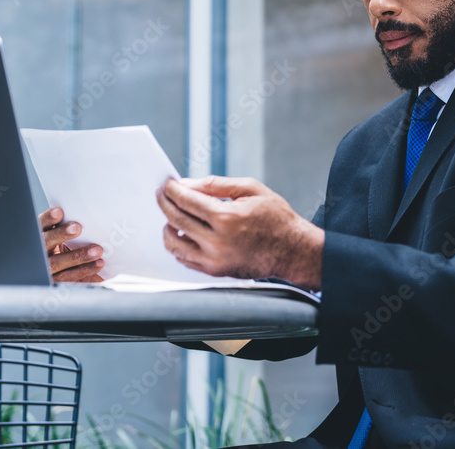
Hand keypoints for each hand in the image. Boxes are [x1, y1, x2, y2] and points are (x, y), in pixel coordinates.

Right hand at [39, 206, 104, 282]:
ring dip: (78, 256)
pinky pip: (68, 277)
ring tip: (97, 250)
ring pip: (57, 263)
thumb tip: (84, 214)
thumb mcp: (63, 239)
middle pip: (45, 243)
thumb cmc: (67, 250)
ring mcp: (45, 270)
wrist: (65, 275)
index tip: (59, 212)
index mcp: (40, 238)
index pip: (40, 226)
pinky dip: (84, 270)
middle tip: (77, 228)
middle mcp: (38, 254)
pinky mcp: (54, 283)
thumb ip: (68, 228)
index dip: (47, 219)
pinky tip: (98, 263)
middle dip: (60, 235)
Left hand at [157, 176, 323, 289]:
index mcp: (226, 217)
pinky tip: (183, 233)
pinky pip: (184, 258)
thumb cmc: (276, 219)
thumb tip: (188, 184)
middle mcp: (217, 241)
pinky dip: (178, 244)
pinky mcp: (214, 271)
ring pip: (174, 242)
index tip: (167, 184)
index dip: (172, 189)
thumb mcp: (251, 189)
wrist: (292, 250)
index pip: (186, 200)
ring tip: (172, 215)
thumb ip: (216, 185)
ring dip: (167, 225)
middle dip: (164, 203)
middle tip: (162, 194)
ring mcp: (214, 259)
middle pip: (175, 219)